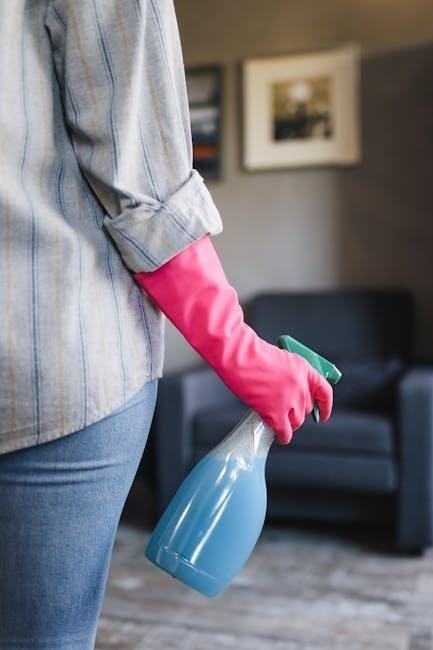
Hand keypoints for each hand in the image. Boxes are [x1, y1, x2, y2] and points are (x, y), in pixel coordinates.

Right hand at [134, 235, 333, 443]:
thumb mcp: (280, 359)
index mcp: (304, 369)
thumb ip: (290, 375)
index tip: (322, 414)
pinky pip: (284, 431)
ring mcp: (289, 400)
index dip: (325, 405)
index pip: (324, 391)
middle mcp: (301, 385)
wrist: (238, 356)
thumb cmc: (252, 353)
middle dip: (298, 412)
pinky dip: (283, 435)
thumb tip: (291, 393)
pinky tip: (280, 436)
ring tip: (281, 422)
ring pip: (297, 421)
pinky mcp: (275, 412)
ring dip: (289, 422)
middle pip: (307, 408)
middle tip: (288, 413)